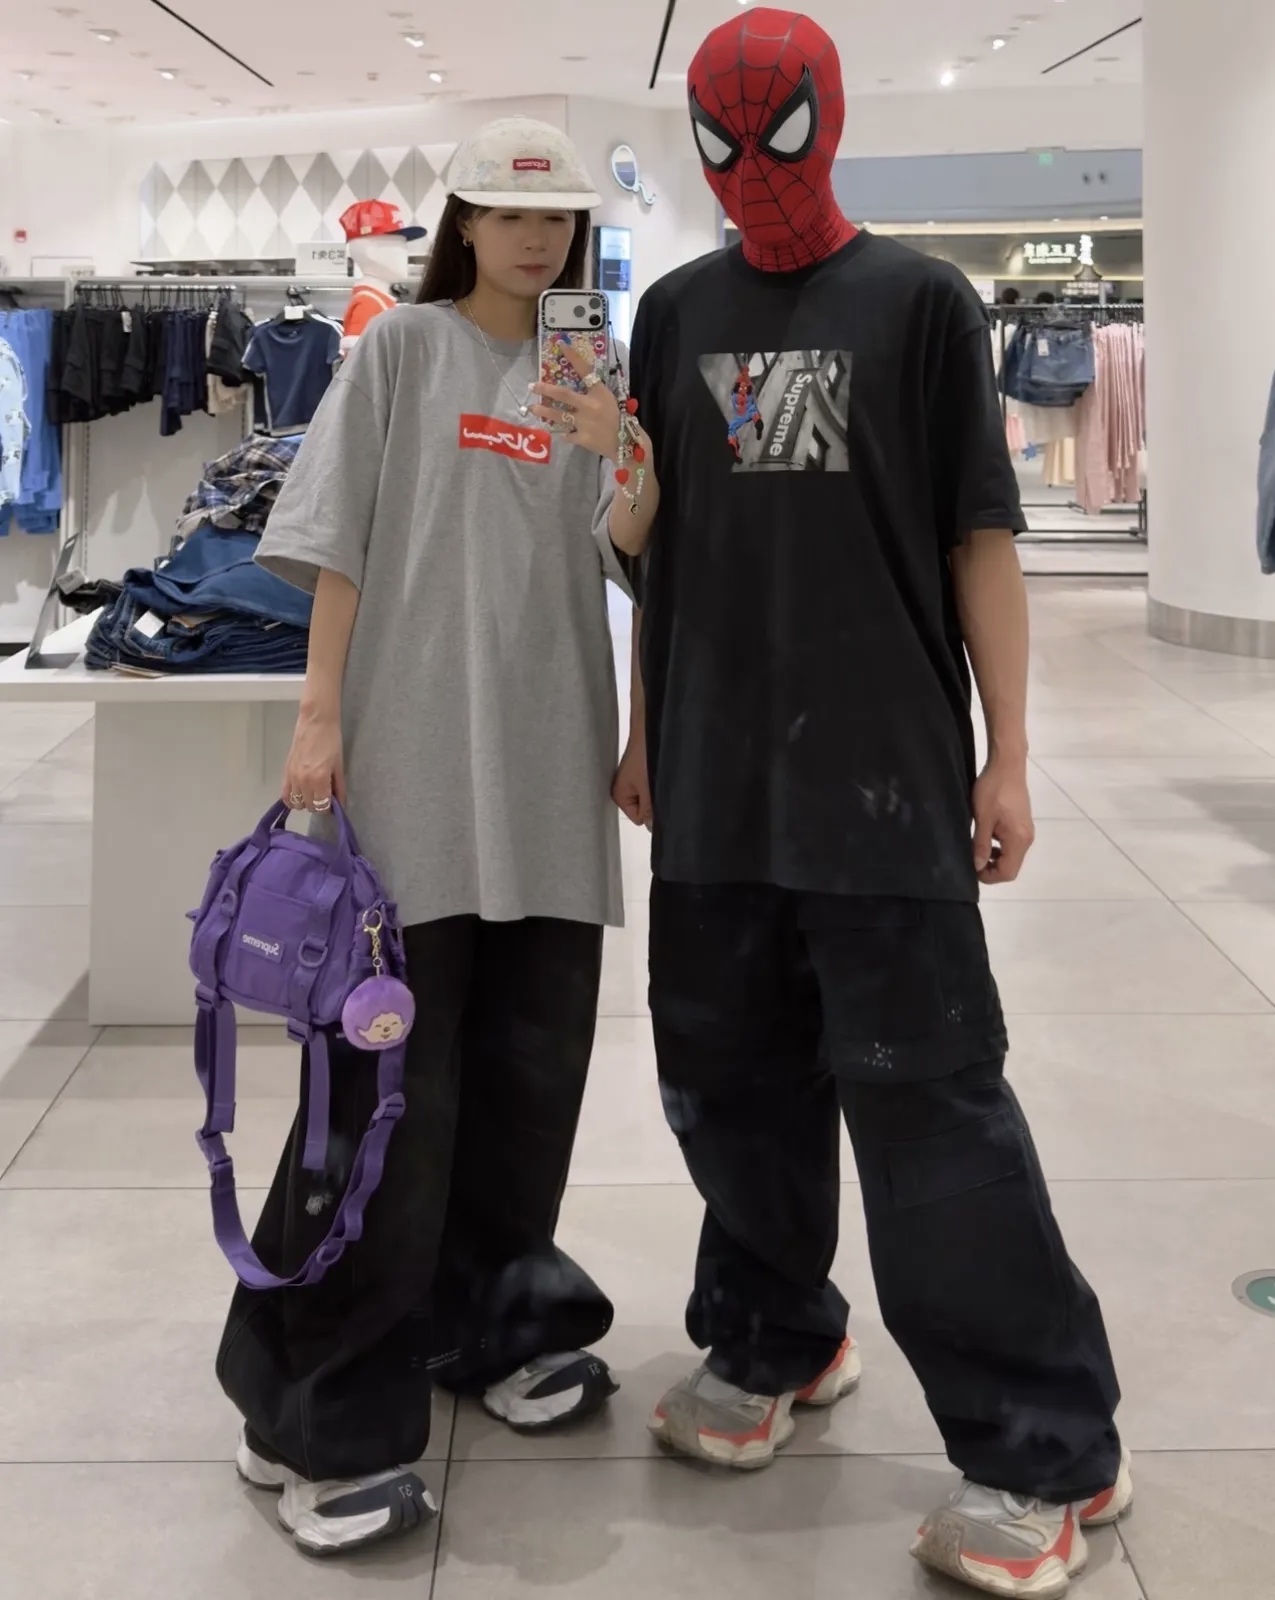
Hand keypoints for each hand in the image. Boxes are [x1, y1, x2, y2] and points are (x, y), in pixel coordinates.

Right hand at [282, 707, 346, 812]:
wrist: (315, 722)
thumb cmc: (332, 741)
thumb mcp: (339, 766)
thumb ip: (339, 787)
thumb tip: (340, 804)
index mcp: (319, 779)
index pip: (321, 806)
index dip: (328, 807)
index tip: (332, 801)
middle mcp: (303, 781)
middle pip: (308, 807)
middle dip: (318, 804)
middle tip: (324, 794)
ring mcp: (292, 777)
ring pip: (296, 803)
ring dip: (305, 802)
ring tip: (312, 792)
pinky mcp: (285, 772)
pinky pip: (284, 794)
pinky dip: (292, 799)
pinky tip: (300, 794)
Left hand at [529, 344, 623, 459]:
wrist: (626, 443)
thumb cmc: (617, 417)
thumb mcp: (608, 399)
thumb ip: (592, 392)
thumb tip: (573, 388)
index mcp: (599, 392)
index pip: (585, 370)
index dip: (573, 356)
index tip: (561, 344)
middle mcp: (589, 406)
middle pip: (563, 394)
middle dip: (546, 389)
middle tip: (532, 386)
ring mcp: (584, 423)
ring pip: (558, 415)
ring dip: (544, 411)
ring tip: (533, 408)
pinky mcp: (582, 438)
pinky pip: (568, 434)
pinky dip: (565, 433)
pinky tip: (563, 432)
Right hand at [612, 734, 651, 829]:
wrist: (649, 728)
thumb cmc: (644, 754)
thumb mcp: (648, 788)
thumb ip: (649, 810)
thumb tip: (652, 827)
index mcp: (619, 796)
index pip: (638, 819)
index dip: (650, 813)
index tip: (655, 799)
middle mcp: (623, 789)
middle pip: (643, 809)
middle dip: (652, 802)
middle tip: (656, 786)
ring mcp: (632, 780)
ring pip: (649, 797)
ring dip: (656, 791)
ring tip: (656, 777)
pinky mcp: (640, 771)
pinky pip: (651, 785)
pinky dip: (656, 782)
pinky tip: (657, 772)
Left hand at [971, 759, 1034, 884]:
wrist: (1007, 764)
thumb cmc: (993, 790)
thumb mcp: (983, 818)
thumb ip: (981, 844)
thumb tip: (977, 866)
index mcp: (1018, 839)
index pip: (1008, 872)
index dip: (989, 876)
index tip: (971, 868)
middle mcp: (1026, 838)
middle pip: (1011, 866)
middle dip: (991, 868)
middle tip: (972, 859)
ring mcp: (1026, 830)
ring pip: (1011, 856)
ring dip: (994, 857)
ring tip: (976, 848)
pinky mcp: (1022, 823)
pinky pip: (1011, 844)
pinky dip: (999, 846)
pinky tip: (985, 836)